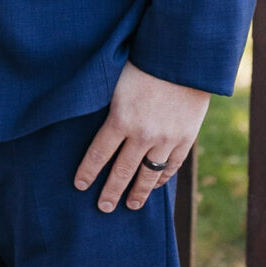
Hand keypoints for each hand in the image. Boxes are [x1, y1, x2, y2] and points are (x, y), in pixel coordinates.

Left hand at [74, 62, 208, 213]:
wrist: (185, 58)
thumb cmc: (144, 63)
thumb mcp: (117, 82)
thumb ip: (108, 107)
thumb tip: (89, 122)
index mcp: (120, 119)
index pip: (98, 154)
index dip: (88, 172)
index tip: (80, 186)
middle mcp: (143, 135)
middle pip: (122, 171)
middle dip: (110, 192)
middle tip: (103, 208)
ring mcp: (166, 139)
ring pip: (148, 175)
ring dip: (138, 193)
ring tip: (131, 205)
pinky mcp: (186, 139)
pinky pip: (171, 167)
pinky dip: (161, 179)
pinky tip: (153, 186)